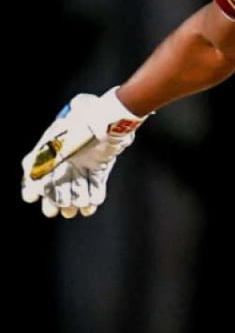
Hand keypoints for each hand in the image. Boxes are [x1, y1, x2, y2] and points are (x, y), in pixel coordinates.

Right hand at [20, 87, 146, 217]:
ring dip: (76, 200)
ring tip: (76, 211)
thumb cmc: (79, 127)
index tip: (30, 197)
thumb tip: (28, 174)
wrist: (108, 119)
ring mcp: (83, 161)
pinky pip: (94, 182)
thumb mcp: (55, 142)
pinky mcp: (100, 164)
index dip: (33, 185)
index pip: (38, 171)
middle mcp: (66, 157)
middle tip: (52, 212)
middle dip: (55, 200)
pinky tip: (91, 206)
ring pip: (77, 186)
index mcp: (52, 149)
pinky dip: (94, 195)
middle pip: (58, 183)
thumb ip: (41, 159)